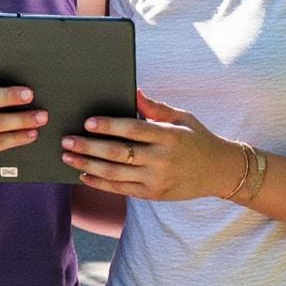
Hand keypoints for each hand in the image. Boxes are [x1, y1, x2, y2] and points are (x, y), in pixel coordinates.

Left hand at [60, 90, 238, 202]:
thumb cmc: (197, 138)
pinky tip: (84, 175)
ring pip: (116, 174)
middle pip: (119, 154)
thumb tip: (133, 90)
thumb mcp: (181, 117)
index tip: (88, 122)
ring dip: (89, 166)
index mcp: (168, 136)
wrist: (218, 171)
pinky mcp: (153, 195)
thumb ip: (155, 107)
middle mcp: (161, 160)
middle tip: (66, 141)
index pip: (134, 130)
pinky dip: (101, 183)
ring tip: (68, 157)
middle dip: (89, 148)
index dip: (110, 126)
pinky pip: (122, 190)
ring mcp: (156, 180)